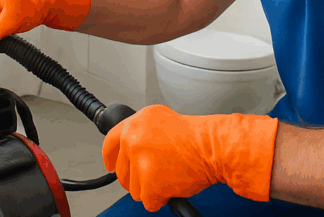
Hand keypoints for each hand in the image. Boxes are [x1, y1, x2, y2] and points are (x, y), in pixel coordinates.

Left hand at [102, 105, 278, 211]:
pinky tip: (173, 185)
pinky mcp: (149, 183)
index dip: (109, 157)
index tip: (110, 165)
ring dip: (150, 189)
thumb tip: (131, 148)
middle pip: (121, 171)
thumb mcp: (163, 121)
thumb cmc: (197, 137)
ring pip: (134, 189)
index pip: (110, 142)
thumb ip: (143, 132)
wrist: (214, 147)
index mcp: (136, 122)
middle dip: (137, 177)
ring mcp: (140, 161)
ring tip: (169, 176)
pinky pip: (148, 201)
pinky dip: (160, 199)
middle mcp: (134, 139)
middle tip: (154, 175)